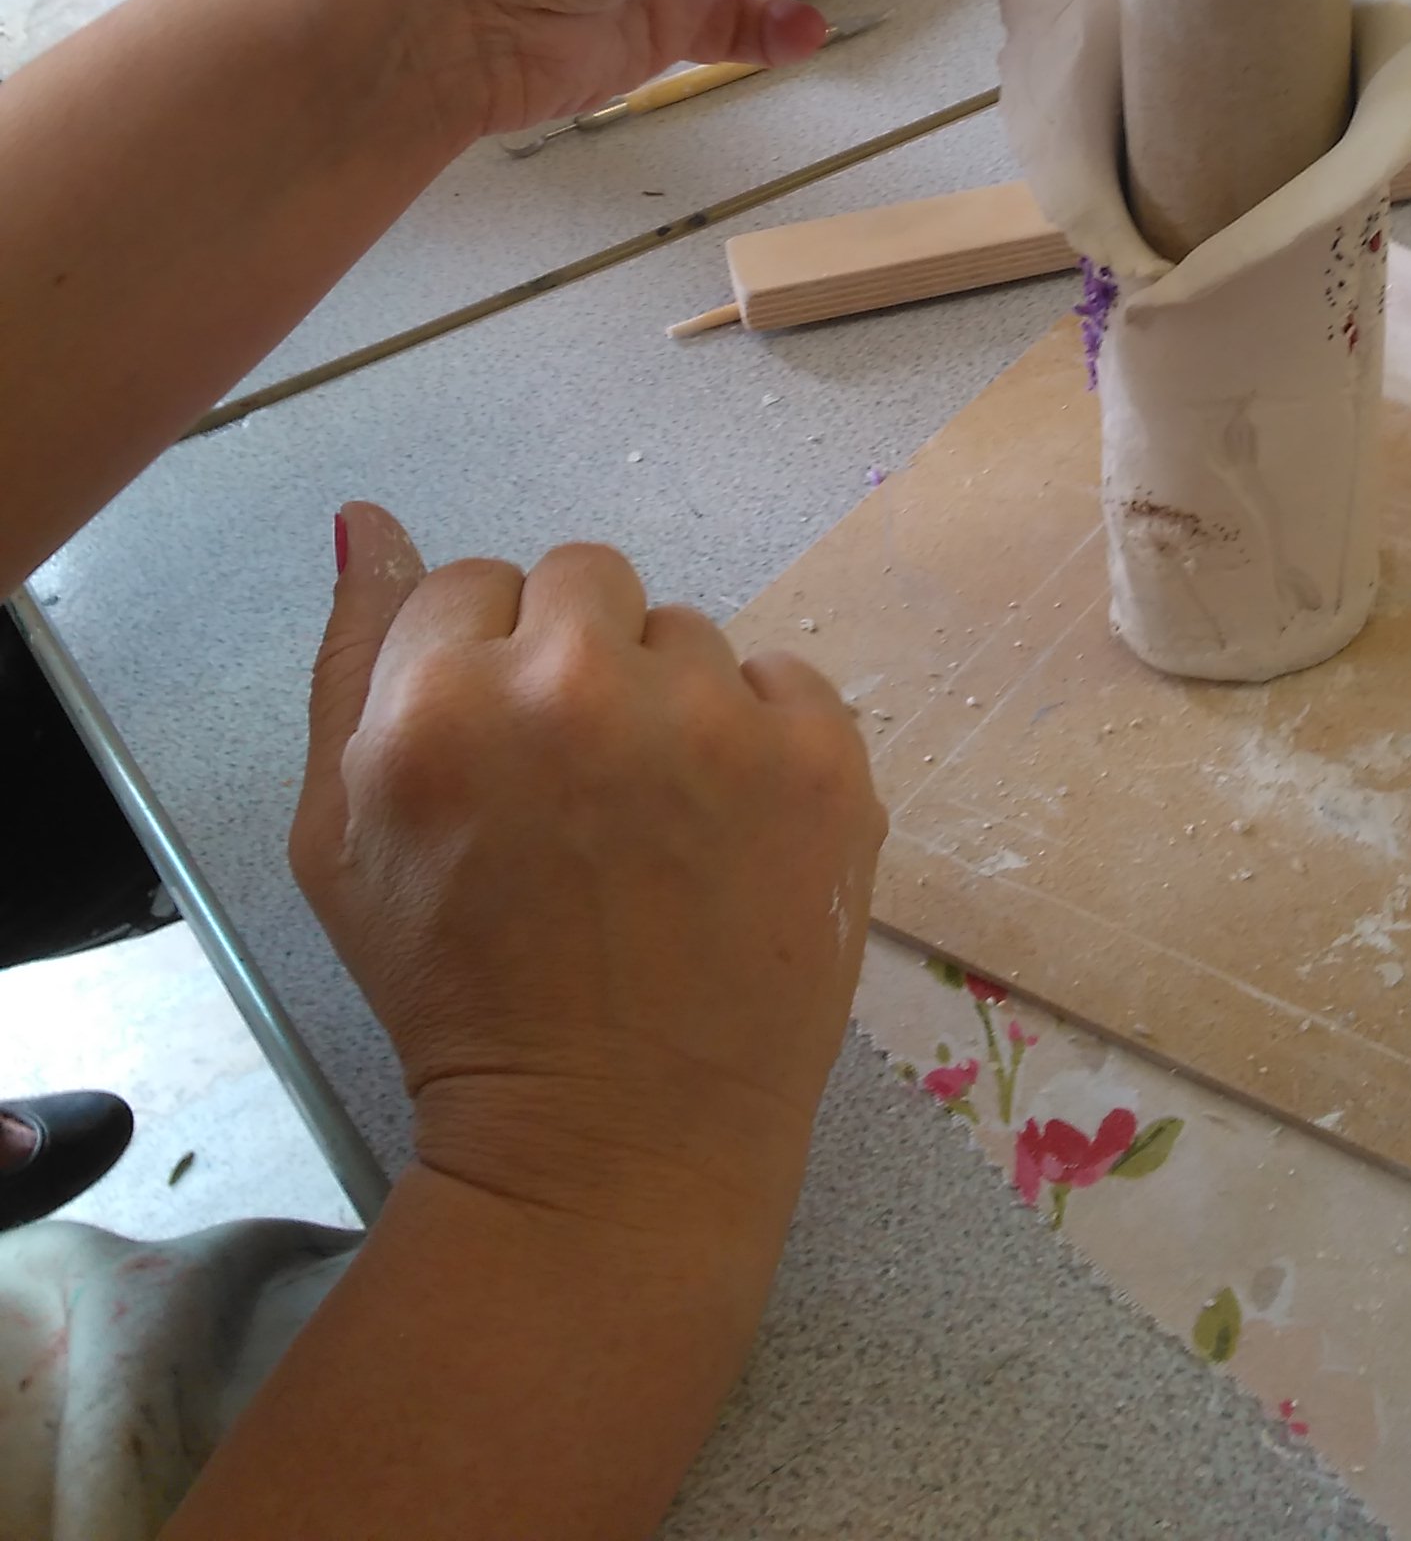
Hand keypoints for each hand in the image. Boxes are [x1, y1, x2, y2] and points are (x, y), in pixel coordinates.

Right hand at [295, 504, 885, 1228]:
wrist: (613, 1140)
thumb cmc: (457, 993)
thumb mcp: (340, 838)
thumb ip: (349, 659)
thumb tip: (369, 519)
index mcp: (443, 701)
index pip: (472, 582)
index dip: (482, 668)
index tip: (500, 756)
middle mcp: (578, 685)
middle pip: (585, 578)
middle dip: (576, 658)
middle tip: (581, 784)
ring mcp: (714, 717)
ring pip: (688, 633)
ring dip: (671, 703)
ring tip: (657, 827)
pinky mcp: (822, 757)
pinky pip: (787, 680)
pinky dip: (764, 740)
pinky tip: (730, 834)